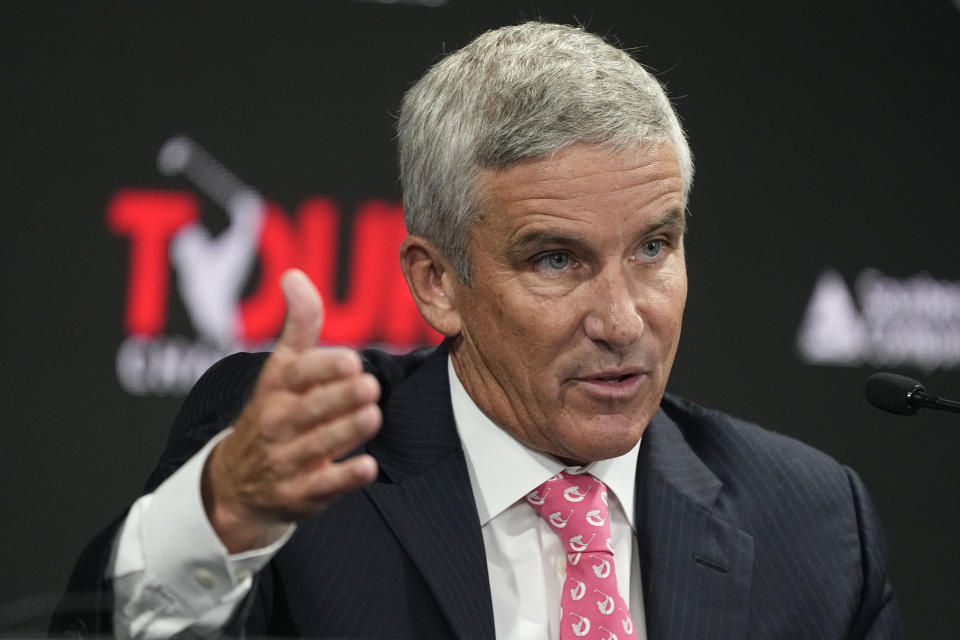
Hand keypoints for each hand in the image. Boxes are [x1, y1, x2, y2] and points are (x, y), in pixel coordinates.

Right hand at [202, 269, 381, 552]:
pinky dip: (344, 478)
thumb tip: (294, 276)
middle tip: (370, 386)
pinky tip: (368, 466)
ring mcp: (286, 461)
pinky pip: (323, 486)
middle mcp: (277, 423)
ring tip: (373, 416)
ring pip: (318, 445)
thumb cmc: (274, 411)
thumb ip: (298, 324)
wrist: (236, 484)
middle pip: (309, 410)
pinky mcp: (300, 494)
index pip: (295, 374)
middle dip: (339, 398)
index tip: (350, 360)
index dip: (322, 368)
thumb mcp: (281, 368)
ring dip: (346, 432)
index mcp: (275, 389)